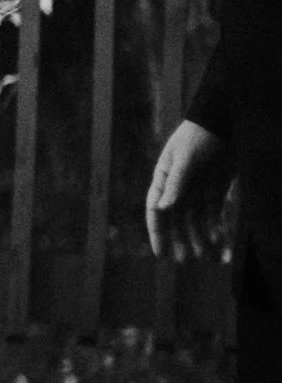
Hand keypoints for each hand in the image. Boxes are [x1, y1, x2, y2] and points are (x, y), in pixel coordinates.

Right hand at [145, 119, 233, 262]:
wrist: (224, 122)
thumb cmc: (199, 137)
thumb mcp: (186, 158)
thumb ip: (175, 183)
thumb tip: (162, 208)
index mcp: (164, 181)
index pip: (157, 212)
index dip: (158, 234)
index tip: (160, 254)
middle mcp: (179, 190)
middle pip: (178, 221)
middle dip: (181, 241)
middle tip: (184, 260)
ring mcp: (198, 191)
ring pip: (197, 222)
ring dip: (200, 239)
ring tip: (206, 257)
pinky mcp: (216, 190)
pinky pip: (215, 215)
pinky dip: (218, 229)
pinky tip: (220, 243)